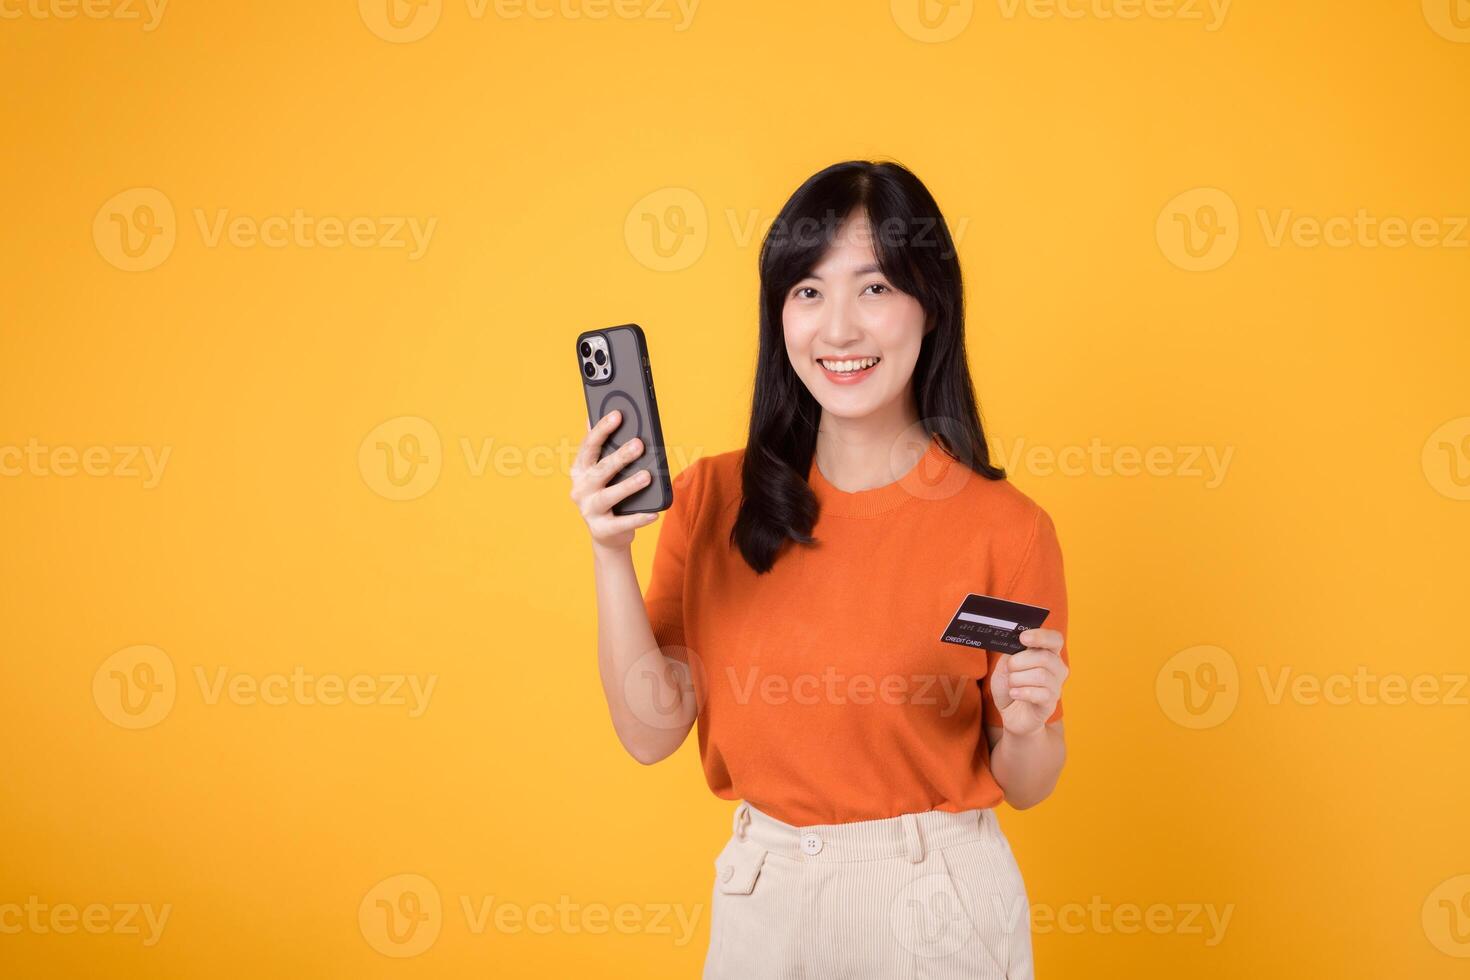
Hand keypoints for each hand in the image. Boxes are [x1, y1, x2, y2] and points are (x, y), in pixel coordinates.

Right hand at [571, 410, 658, 551]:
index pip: (589, 446)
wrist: (607, 534)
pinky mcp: (602, 530)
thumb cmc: (609, 494)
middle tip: (639, 444)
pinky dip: (638, 518)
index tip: (618, 415)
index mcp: (579, 471)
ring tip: (647, 476)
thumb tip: (593, 416)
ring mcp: (589, 511)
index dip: (602, 430)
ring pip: (608, 496)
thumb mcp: (602, 472)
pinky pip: (622, 523)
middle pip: (600, 470)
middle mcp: (580, 489)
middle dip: (619, 456)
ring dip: (628, 486)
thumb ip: (602, 448)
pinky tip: (653, 513)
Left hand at [989, 628, 1066, 736]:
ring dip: (1018, 679)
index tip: (1023, 637)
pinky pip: (1039, 694)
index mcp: (1048, 654)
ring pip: (1040, 675)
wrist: (1010, 714)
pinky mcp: (1050, 704)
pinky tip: (1014, 694)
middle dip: (1019, 661)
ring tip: (1011, 684)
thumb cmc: (1011, 686)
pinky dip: (1021, 692)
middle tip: (1009, 669)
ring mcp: (1056, 687)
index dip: (1041, 636)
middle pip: (1044, 657)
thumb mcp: (1006, 665)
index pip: (1055, 639)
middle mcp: (1057, 669)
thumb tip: (1016, 642)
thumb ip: (1013, 652)